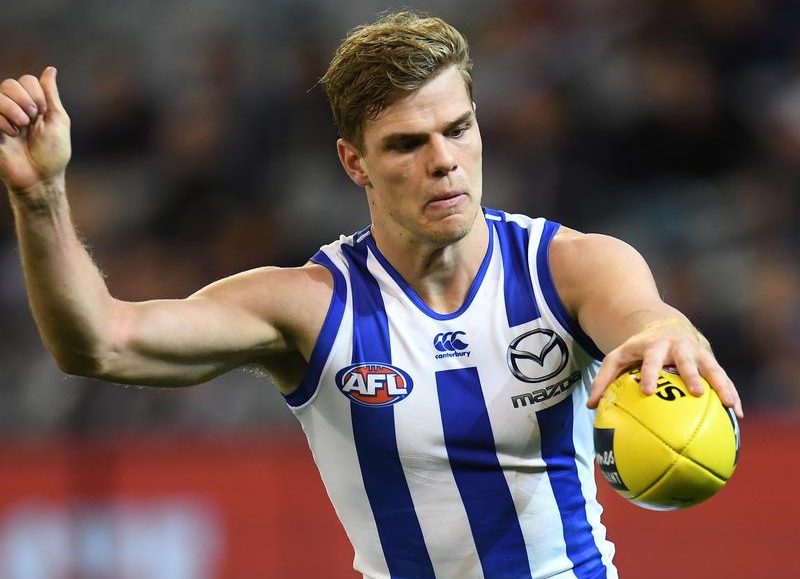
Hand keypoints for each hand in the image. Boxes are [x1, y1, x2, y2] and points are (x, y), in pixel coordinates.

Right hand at [0, 67, 70, 191]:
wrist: (40, 178)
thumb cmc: (52, 153)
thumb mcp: (58, 121)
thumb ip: (51, 95)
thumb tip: (50, 69)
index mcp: (32, 104)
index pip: (27, 80)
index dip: (37, 95)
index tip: (44, 114)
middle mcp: (14, 108)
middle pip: (10, 83)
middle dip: (25, 101)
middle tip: (32, 120)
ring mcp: (0, 118)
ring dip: (14, 111)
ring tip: (20, 129)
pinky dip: (2, 122)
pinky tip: (9, 135)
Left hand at [587, 318, 742, 417]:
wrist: (665, 325)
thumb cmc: (637, 349)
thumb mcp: (617, 358)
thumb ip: (603, 380)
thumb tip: (591, 407)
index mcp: (653, 346)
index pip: (651, 359)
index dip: (650, 373)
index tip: (648, 391)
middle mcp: (677, 347)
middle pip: (685, 360)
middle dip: (691, 375)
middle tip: (695, 392)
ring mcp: (697, 353)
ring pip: (712, 368)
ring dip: (720, 385)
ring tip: (728, 405)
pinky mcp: (709, 360)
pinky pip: (723, 378)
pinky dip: (731, 393)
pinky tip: (737, 414)